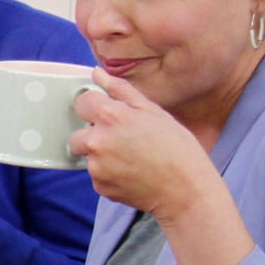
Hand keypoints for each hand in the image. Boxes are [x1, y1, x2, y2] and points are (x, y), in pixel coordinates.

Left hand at [71, 71, 257, 264]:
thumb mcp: (153, 111)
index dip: (95, 106)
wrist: (186, 190)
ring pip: (88, 155)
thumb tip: (98, 74)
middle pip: (78, 133)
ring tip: (132, 157)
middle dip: (94, 134)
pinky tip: (132, 172)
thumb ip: (120, 90)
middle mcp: (97, 141)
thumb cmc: (177, 148)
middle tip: (123, 139)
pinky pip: (97, 174)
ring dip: (102, 155)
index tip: (106, 112)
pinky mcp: (99, 186)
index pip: (82, 102)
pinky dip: (109, 173)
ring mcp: (96, 166)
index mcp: (110, 116)